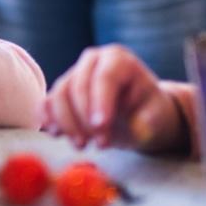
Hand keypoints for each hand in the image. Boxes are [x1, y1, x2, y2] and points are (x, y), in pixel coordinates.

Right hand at [42, 44, 186, 153]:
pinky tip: (56, 135)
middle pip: (78, 85)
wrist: (137, 113)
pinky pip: (48, 102)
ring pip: (59, 95)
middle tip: (100, 145)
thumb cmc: (148, 110)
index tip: (100, 128)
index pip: (105, 77)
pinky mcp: (61, 90)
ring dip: (67, 123)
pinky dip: (48, 119)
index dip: (100, 102)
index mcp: (119, 60)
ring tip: (82, 146)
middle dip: (84, 118)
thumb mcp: (157, 115)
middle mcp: (92, 61)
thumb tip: (137, 129)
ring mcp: (74, 73)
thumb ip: (149, 122)